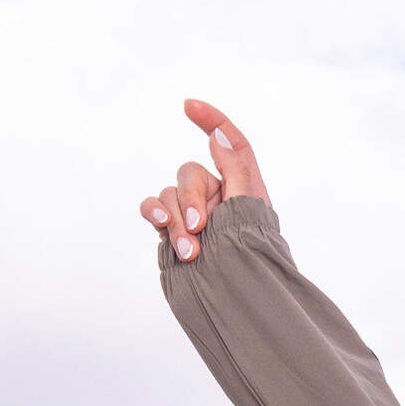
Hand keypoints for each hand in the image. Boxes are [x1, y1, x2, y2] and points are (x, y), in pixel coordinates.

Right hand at [140, 99, 267, 260]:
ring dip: (175, 219)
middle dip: (191, 199)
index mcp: (243, 187)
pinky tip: (158, 223)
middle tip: (200, 228)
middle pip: (190, 173)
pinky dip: (154, 212)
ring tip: (190, 251)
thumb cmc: (251, 258)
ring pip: (170, 194)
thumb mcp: (250, 210)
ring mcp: (192, 214)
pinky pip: (153, 208)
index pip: (230, 144)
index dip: (212, 120)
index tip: (189, 106)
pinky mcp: (172, 230)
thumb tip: (218, 135)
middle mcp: (217, 196)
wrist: (233, 299)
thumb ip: (234, 170)